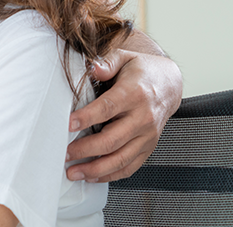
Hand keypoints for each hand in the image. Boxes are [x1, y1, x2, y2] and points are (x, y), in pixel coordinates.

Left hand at [65, 49, 182, 182]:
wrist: (169, 83)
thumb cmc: (141, 70)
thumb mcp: (124, 57)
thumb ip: (107, 62)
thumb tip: (93, 67)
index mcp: (134, 93)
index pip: (107, 108)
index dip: (86, 118)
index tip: (67, 124)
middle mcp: (143, 117)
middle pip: (112, 139)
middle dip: (85, 149)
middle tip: (64, 153)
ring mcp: (147, 135)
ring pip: (121, 158)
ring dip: (95, 169)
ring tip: (74, 173)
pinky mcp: (148, 147)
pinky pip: (130, 166)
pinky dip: (111, 174)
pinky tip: (92, 176)